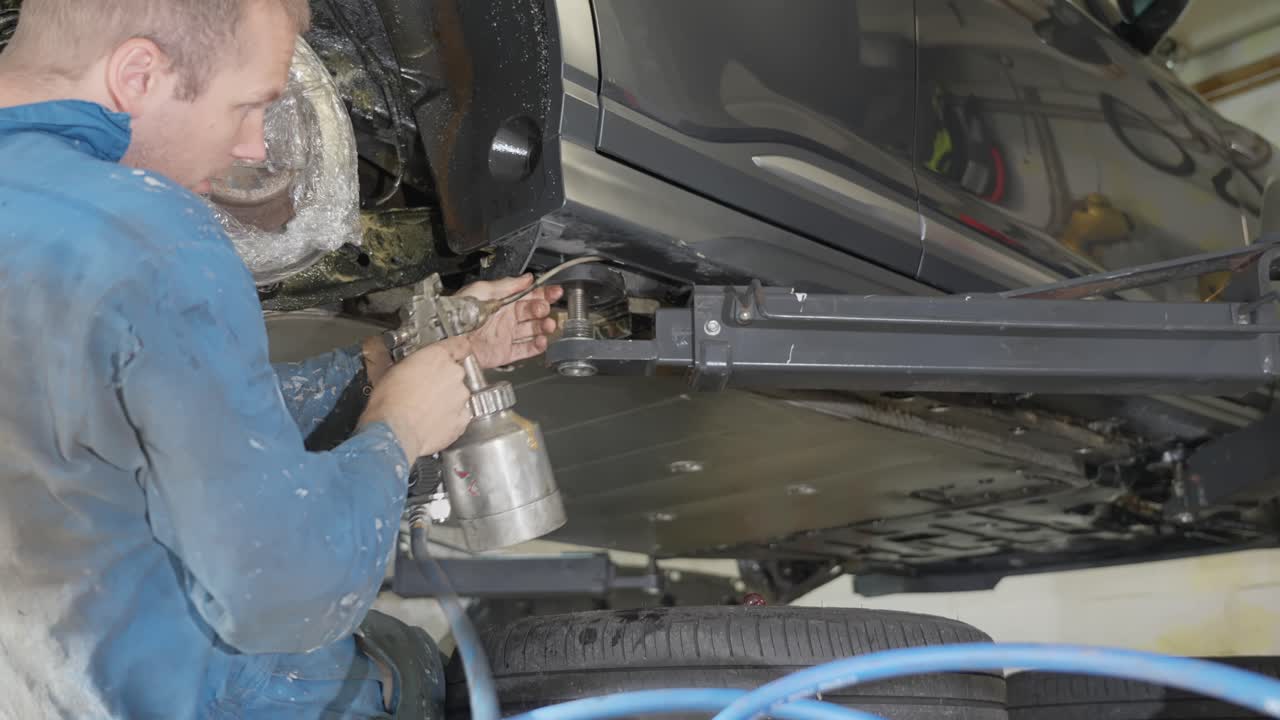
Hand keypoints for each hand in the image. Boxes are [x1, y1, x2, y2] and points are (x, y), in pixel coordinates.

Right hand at [358, 336, 472, 457]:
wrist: (394, 432)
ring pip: (458, 395)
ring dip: (446, 400)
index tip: (458, 352)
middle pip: (456, 373)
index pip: (459, 345)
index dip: (458, 349)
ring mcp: (461, 398)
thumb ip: (412, 364)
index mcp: (438, 356)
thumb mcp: (392, 371)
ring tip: (424, 410)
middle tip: (424, 390)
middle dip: (444, 380)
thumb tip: (410, 366)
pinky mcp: (462, 420)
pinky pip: (459, 416)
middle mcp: (454, 374)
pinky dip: (449, 419)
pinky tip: (431, 422)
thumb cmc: (388, 403)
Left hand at [458, 274, 563, 368]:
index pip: (528, 296)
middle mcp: (506, 319)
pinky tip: (543, 340)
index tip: (555, 292)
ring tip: (548, 325)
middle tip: (544, 309)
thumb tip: (527, 278)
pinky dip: (537, 346)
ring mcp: (506, 336)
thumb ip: (508, 285)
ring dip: (544, 327)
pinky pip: (525, 350)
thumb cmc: (461, 311)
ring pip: (532, 331)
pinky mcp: (505, 353)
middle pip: (532, 313)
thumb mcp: (484, 290)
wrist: (450, 338)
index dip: (543, 294)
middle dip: (543, 309)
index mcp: (502, 302)